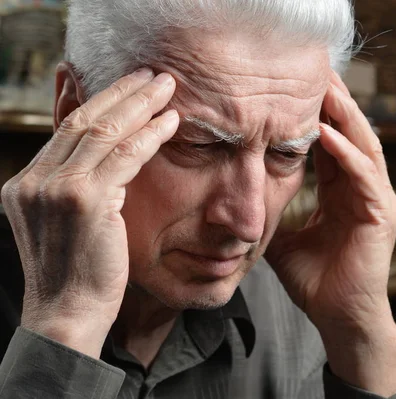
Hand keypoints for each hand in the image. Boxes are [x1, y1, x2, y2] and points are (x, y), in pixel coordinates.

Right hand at [0, 67, 177, 357]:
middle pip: (82, 121)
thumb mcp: (68, 224)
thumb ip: (79, 187)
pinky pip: (124, 156)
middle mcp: (34, 180)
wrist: (67, 315)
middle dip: (121, 93)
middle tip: (152, 74)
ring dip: (140, 105)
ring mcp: (55, 189)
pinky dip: (150, 136)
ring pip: (104, 132)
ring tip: (167, 87)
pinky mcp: (83, 200)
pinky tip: (171, 122)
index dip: (95, 100)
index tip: (122, 83)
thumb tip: (106, 158)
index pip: (64, 130)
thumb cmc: (77, 274)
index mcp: (26, 184)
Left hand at [266, 71, 395, 393]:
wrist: (338, 317)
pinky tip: (328, 134)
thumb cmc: (316, 281)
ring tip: (325, 90)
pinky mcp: (382, 216)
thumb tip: (241, 198)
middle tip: (315, 73)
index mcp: (342, 191)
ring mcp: (376, 201)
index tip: (295, 89)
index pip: (331, 143)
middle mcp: (363, 189)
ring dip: (344, 118)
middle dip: (334, 104)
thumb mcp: (285, 238)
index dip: (316, 115)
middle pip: (350, 135)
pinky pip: (365, 178)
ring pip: (364, 147)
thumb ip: (273, 213)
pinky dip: (347, 154)